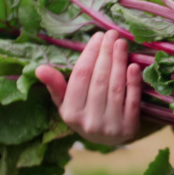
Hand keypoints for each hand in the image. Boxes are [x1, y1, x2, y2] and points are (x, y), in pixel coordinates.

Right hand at [35, 30, 141, 145]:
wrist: (108, 140)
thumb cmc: (84, 113)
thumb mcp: (65, 102)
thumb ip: (55, 85)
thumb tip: (39, 69)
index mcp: (70, 113)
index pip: (80, 77)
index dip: (90, 54)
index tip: (98, 37)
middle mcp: (89, 121)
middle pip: (99, 80)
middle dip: (106, 53)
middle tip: (112, 34)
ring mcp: (110, 126)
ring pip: (115, 88)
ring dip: (119, 62)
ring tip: (121, 43)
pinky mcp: (129, 128)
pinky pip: (132, 101)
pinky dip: (133, 83)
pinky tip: (133, 66)